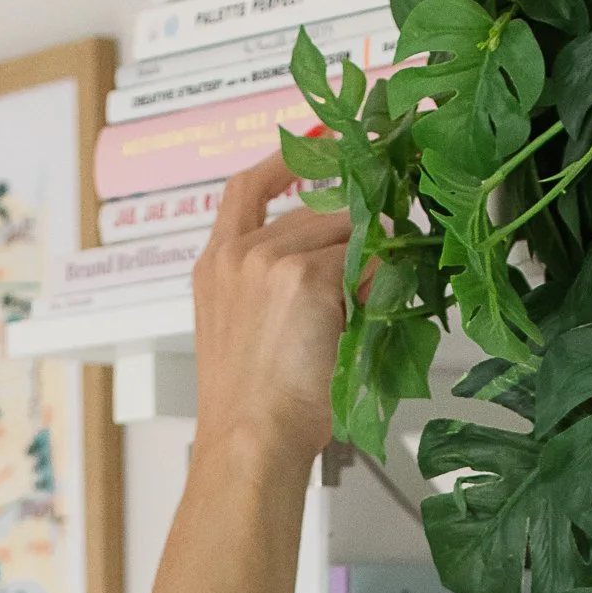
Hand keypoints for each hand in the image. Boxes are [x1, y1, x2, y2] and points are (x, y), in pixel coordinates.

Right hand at [190, 153, 350, 470]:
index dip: (282, 164)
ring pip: (341, 233)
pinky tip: (372, 314)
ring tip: (367, 311)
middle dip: (349, 238)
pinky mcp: (303, 277)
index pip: (246, 189)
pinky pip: (360, 262)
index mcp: (213, 266)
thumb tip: (358, 260)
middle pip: (312, 213)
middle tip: (378, 267)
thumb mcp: (255, 334)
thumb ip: (287, 287)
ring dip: (364, 264)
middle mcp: (236, 254)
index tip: (309, 149)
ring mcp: (268, 260)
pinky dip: (375, 284)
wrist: (250, 442)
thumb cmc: (256, 411)